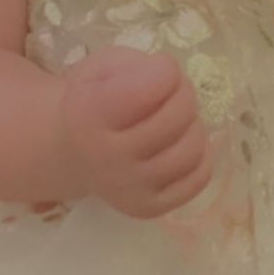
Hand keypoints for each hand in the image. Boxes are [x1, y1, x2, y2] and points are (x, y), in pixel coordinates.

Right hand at [59, 46, 212, 218]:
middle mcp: (105, 157)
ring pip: (193, 149)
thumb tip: (171, 81)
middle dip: (183, 95)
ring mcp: (127, 189)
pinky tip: (176, 147)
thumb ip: (137, 66)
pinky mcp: (147, 209)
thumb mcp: (104, 67)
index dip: (165, 69)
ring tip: (174, 122)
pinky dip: (198, 157)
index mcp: (87, 114)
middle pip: (179, 115)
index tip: (156, 71)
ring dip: (192, 126)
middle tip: (171, 95)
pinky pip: (199, 177)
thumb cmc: (96, 100)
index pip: (160, 81)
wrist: (74, 153)